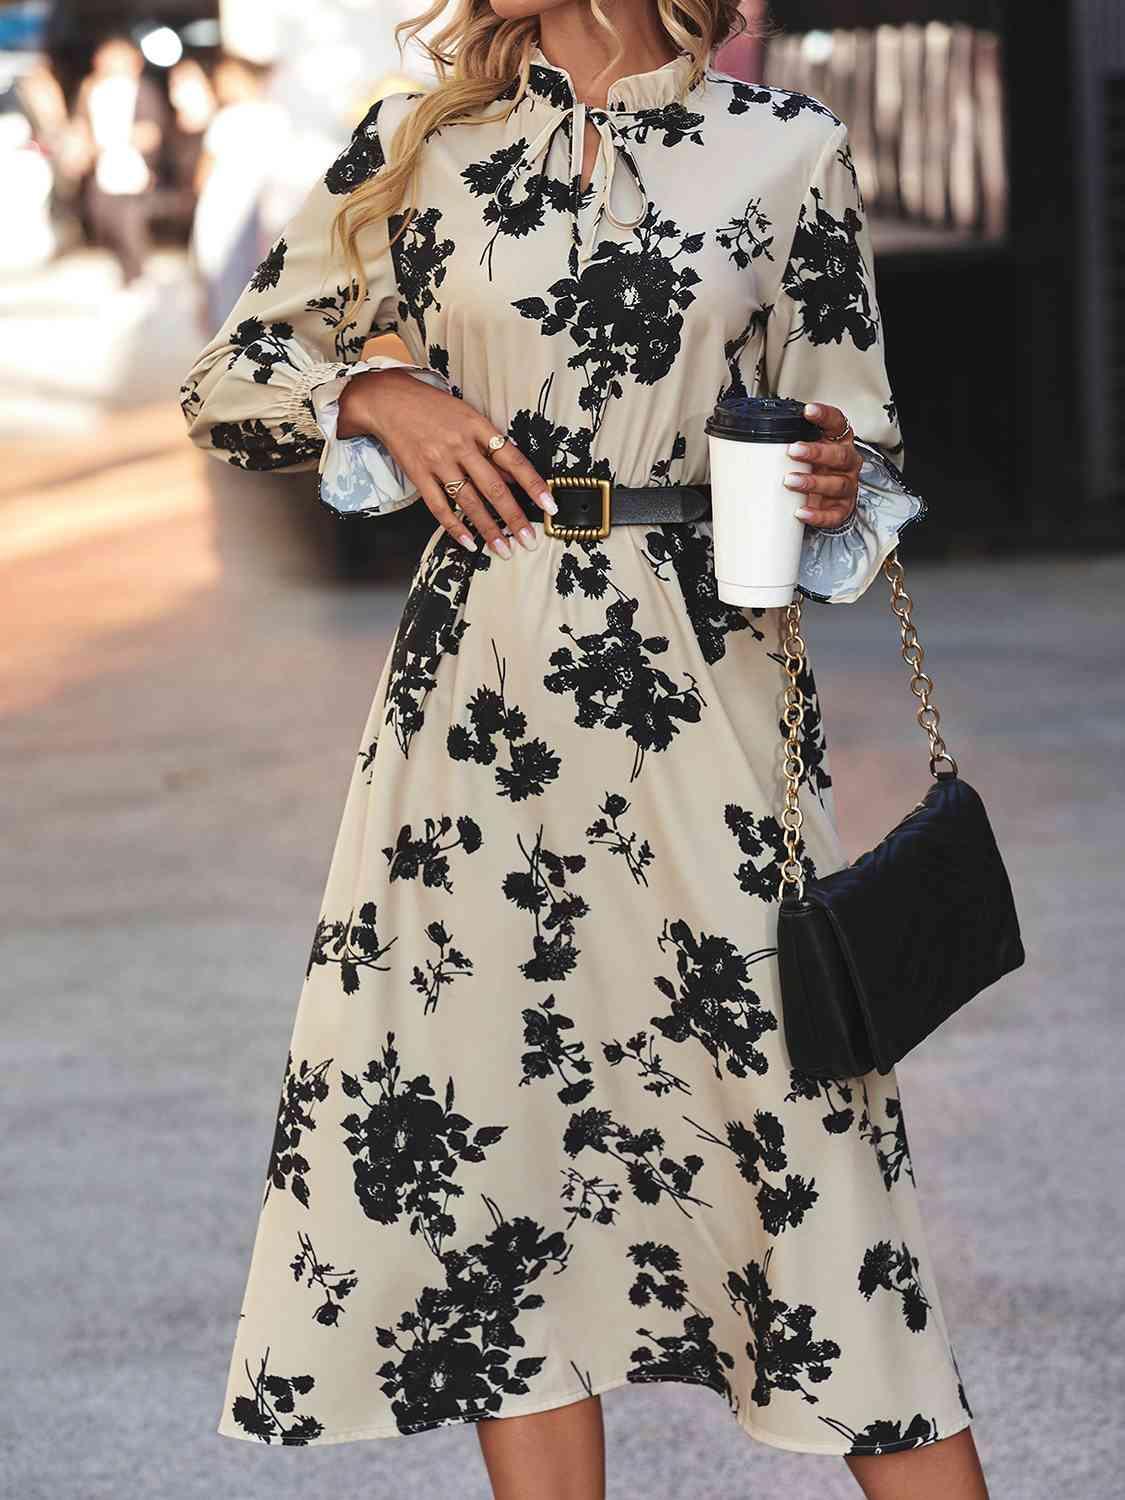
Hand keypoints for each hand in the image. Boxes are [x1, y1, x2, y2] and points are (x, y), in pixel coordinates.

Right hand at [338, 368, 556, 558]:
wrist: (389, 400)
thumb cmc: (433, 408)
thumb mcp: (468, 416)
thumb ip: (490, 446)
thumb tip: (514, 477)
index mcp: (477, 427)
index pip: (513, 460)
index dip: (533, 484)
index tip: (550, 505)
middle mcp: (459, 445)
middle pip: (493, 487)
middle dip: (514, 517)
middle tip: (529, 540)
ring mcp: (438, 461)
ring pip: (468, 501)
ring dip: (488, 529)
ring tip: (503, 549)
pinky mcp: (418, 474)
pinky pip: (439, 506)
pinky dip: (455, 526)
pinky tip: (469, 541)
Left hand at [783, 402, 860, 528]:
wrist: (826, 499)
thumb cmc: (814, 468)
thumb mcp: (805, 451)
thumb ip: (789, 442)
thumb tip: (749, 439)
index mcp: (839, 442)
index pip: (837, 423)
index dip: (825, 415)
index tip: (808, 410)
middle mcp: (847, 463)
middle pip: (839, 455)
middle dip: (816, 452)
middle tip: (793, 450)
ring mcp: (847, 486)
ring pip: (836, 484)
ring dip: (812, 482)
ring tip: (790, 481)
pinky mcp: (842, 509)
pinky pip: (832, 514)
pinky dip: (817, 515)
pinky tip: (801, 511)